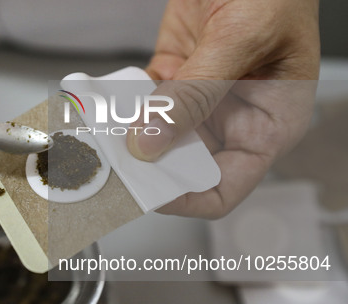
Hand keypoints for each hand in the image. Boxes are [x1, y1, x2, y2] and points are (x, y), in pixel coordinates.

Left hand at [127, 0, 319, 218]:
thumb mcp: (242, 38)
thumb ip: (197, 92)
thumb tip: (152, 141)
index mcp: (269, 123)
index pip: (226, 186)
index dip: (187, 197)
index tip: (149, 191)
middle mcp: (234, 117)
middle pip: (184, 165)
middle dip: (148, 166)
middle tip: (112, 164)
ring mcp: (201, 98)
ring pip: (158, 136)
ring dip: (129, 136)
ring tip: (102, 135)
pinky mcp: (175, 75)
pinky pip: (144, 102)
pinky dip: (124, 105)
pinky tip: (107, 104)